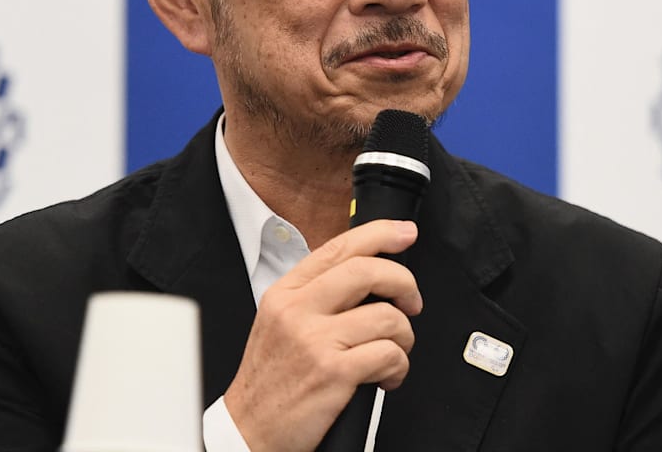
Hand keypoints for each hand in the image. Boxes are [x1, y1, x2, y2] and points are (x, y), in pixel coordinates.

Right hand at [223, 219, 422, 451]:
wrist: (249, 429)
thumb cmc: (271, 379)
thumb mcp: (279, 323)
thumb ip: (316, 295)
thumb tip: (367, 275)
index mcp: (286, 292)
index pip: (339, 248)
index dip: (380, 234)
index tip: (405, 233)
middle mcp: (298, 310)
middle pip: (367, 272)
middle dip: (404, 283)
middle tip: (412, 302)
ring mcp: (315, 340)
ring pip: (387, 316)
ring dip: (404, 336)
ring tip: (394, 352)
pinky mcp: (333, 372)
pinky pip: (388, 355)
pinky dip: (398, 367)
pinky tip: (386, 377)